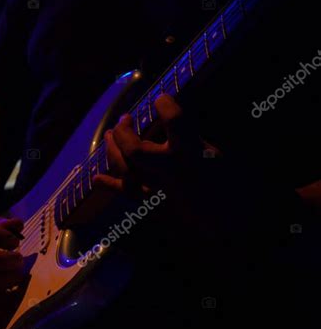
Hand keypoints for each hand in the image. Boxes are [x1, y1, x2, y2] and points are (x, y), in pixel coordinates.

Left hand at [95, 93, 219, 195]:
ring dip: (112, 149)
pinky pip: (126, 193)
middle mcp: (170, 172)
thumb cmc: (231, 189)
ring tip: (110, 136)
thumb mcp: (217, 156)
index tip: (162, 100)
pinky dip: (110, 184)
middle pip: (135, 149)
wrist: (231, 228)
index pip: (173, 120)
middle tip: (125, 119)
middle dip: (125, 131)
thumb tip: (173, 127)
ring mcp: (158, 191)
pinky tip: (97, 178)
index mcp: (192, 155)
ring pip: (124, 169)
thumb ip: (193, 140)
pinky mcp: (152, 206)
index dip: (165, 104)